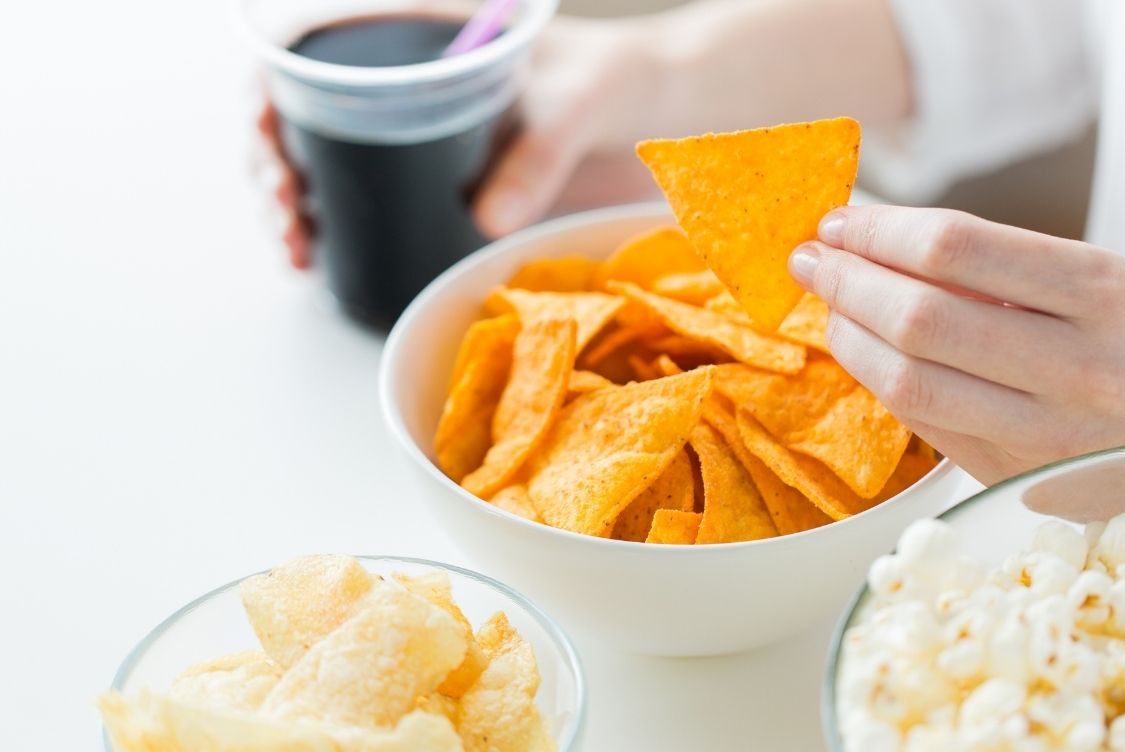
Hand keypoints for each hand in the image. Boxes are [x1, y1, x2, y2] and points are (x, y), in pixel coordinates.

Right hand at [256, 18, 660, 258]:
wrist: (655, 110)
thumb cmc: (612, 80)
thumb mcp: (577, 104)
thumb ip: (537, 155)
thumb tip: (485, 220)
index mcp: (419, 37)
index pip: (314, 47)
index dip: (269, 87)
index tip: (265, 132)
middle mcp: (403, 85)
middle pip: (302, 113)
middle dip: (273, 162)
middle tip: (286, 213)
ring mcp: (415, 135)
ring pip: (324, 163)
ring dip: (294, 205)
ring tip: (296, 249)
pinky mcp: (435, 182)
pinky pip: (370, 202)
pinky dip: (336, 230)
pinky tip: (320, 260)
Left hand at [788, 206, 1124, 483]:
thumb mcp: (1089, 278)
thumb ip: (989, 266)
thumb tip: (871, 245)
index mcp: (1100, 293)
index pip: (955, 249)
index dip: (879, 231)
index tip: (839, 222)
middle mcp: (1077, 368)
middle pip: (920, 319)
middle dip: (847, 282)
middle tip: (811, 260)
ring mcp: (1046, 435)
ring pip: (908, 381)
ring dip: (847, 335)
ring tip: (828, 304)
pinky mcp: (1015, 478)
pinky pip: (920, 423)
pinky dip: (877, 379)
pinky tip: (861, 349)